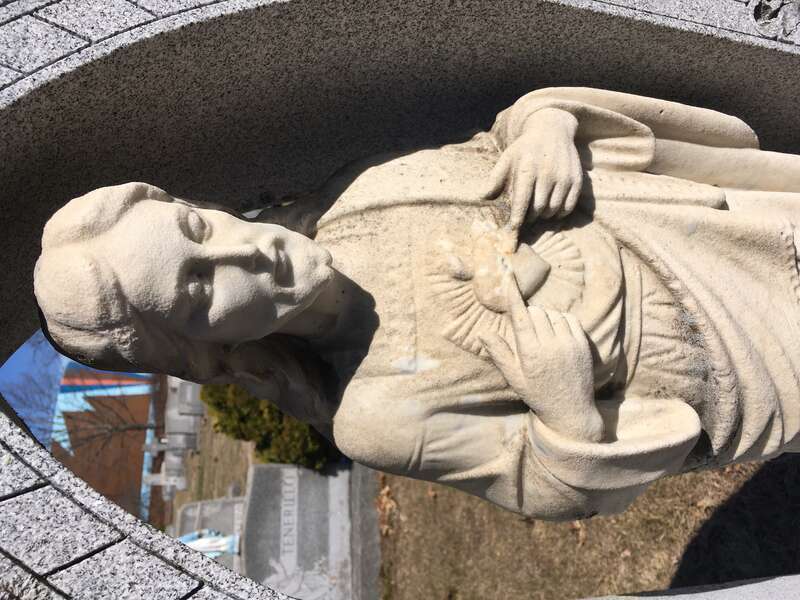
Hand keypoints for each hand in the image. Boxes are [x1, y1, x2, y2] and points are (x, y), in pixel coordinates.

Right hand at [480, 274, 602, 441]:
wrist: (571, 410)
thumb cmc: (538, 394)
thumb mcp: (514, 378)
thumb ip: (499, 353)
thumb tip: (483, 333)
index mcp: (530, 352)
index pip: (520, 315)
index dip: (512, 293)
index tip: (507, 274)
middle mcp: (550, 344)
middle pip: (536, 311)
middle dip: (528, 315)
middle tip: (527, 333)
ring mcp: (569, 342)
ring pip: (552, 313)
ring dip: (544, 318)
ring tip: (542, 337)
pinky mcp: (582, 343)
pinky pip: (568, 318)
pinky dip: (559, 320)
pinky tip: (556, 333)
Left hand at [483, 109, 582, 237]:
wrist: (552, 130)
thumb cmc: (525, 148)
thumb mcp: (507, 158)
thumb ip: (495, 178)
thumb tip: (484, 197)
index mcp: (527, 168)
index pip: (521, 201)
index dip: (517, 218)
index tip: (513, 230)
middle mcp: (547, 173)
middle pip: (538, 208)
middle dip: (530, 217)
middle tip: (526, 217)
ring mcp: (563, 177)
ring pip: (553, 209)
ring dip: (544, 216)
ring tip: (538, 212)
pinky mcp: (576, 180)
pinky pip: (568, 207)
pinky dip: (559, 213)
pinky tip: (552, 209)